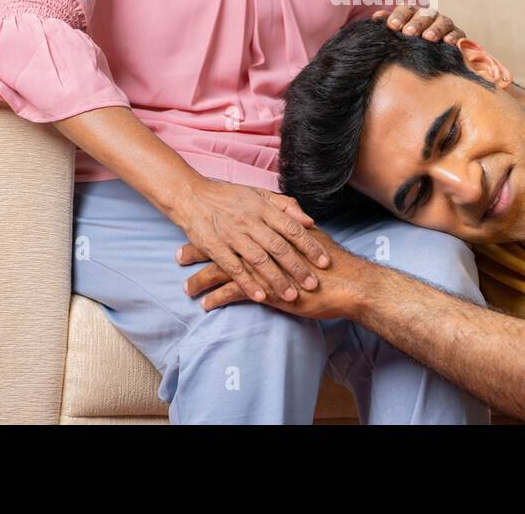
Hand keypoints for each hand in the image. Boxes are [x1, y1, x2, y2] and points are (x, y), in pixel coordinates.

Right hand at [167, 178, 330, 305]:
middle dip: (298, 267)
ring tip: (292, 296)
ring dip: (277, 279)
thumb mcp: (259, 194)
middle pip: (279, 247)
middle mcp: (250, 221)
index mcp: (263, 208)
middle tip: (314, 284)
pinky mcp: (214, 247)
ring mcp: (232, 235)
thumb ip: (285, 205)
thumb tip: (309, 221)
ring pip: (259, 260)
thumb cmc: (228, 196)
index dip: (310, 246)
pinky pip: (233, 268)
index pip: (292, 228)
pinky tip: (260, 297)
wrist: (190, 196)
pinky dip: (247, 283)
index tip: (325, 262)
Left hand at [180, 228, 369, 320]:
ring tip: (186, 289)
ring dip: (201, 280)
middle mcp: (260, 245)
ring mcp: (260, 268)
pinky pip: (233, 293)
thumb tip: (283, 219)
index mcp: (268, 230)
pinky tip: (206, 305)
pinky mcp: (264, 289)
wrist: (345, 280)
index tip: (195, 233)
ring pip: (221, 271)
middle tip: (179, 256)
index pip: (233, 227)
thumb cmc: (329, 261)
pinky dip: (216, 299)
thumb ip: (293, 225)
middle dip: (198, 252)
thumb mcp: (309, 236)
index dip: (213, 231)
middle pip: (221, 246)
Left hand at [372, 4, 466, 43]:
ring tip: (428, 38)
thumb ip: (388, 25)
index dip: (399, 16)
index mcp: (413, 14)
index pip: (406, 9)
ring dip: (435, 29)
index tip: (392, 26)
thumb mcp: (397, 37)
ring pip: (443, 21)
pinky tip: (449, 43)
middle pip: (425, 14)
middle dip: (416, 23)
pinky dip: (454, 37)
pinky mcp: (458, 37)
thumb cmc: (408, 47)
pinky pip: (458, 34)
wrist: (429, 61)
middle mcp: (430, 17)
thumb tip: (376, 18)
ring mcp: (445, 26)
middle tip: (408, 33)